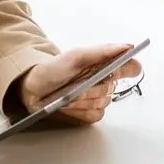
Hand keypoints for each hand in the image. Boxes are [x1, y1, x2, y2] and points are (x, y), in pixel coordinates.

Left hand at [20, 44, 145, 124]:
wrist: (33, 87)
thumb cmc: (54, 69)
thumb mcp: (76, 56)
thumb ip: (102, 51)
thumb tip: (126, 47)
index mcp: (104, 64)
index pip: (131, 67)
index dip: (128, 69)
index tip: (114, 71)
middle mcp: (104, 81)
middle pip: (112, 89)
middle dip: (92, 87)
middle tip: (77, 84)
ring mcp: (97, 98)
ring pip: (102, 104)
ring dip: (83, 100)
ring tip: (68, 94)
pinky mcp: (89, 113)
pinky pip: (94, 116)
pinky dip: (79, 112)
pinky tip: (68, 105)